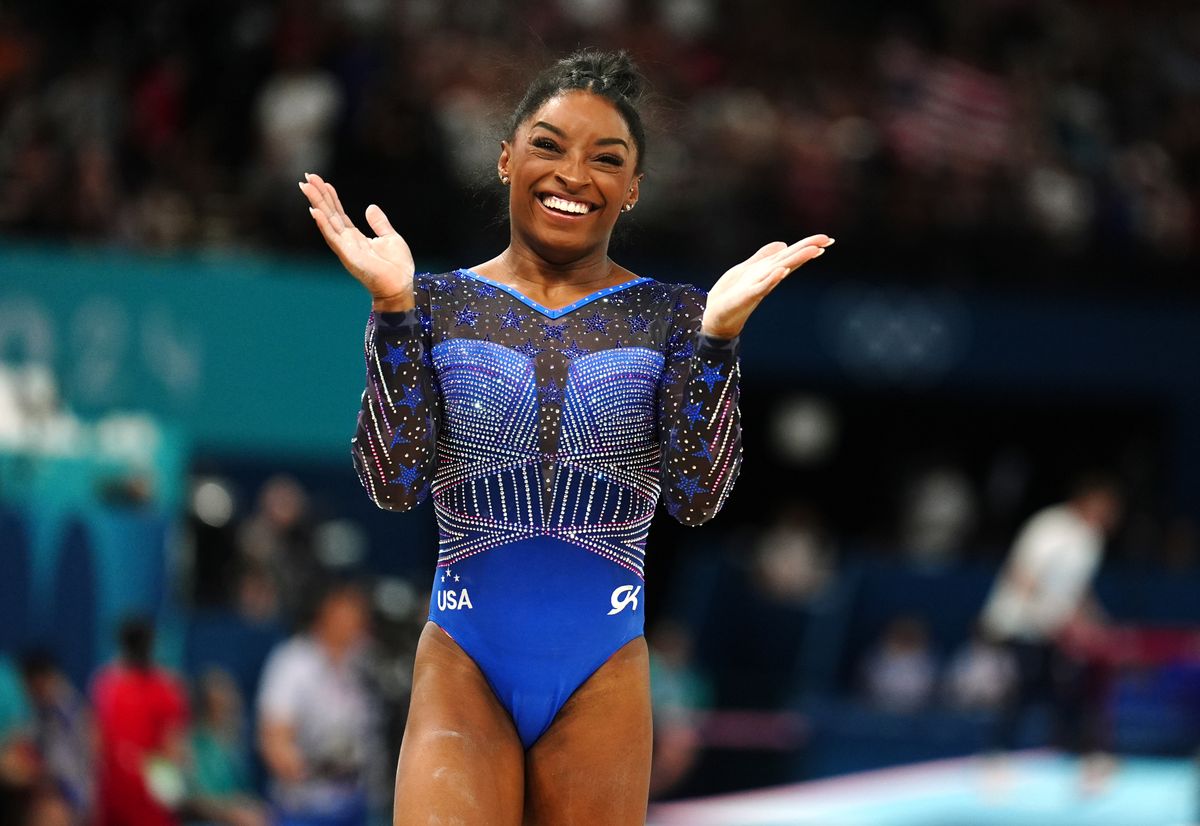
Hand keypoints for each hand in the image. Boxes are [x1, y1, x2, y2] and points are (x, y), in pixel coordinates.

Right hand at [299, 173, 414, 310]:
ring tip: (306, 187)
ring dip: (317, 204)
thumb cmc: (397, 267)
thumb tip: (370, 207)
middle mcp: (347, 241)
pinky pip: (333, 237)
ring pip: (328, 221)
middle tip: (306, 177)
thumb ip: (379, 223)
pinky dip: (323, 224)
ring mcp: (345, 248)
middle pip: (329, 213)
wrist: (400, 287)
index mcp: (355, 236)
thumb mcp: (391, 238)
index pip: (339, 212)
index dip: (330, 196)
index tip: (320, 180)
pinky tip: (314, 211)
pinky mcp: (348, 256)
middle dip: (318, 195)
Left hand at [702, 235, 832, 337]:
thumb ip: (763, 256)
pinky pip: (762, 286)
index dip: (806, 246)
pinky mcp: (747, 296)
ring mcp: (759, 287)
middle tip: (827, 241)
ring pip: (781, 270)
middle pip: (790, 260)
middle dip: (808, 250)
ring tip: (813, 249)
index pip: (790, 255)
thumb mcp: (747, 269)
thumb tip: (783, 244)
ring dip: (797, 260)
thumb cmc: (731, 294)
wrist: (715, 315)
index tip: (826, 239)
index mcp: (767, 270)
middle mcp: (767, 278)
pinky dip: (772, 278)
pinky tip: (782, 270)